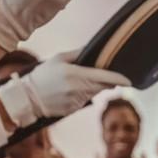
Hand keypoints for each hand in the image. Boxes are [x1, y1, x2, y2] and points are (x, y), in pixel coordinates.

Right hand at [0, 53, 129, 130]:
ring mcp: (76, 102)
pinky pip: (85, 101)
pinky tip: (72, 91)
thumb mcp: (58, 58)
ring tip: (79, 80)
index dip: (119, 79)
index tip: (129, 81)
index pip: (104, 78)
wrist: (27, 97)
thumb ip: (78, 53)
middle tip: (110, 77)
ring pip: (94, 94)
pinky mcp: (73, 110)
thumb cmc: (42, 75)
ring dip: (94, 88)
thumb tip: (94, 48)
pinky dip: (84, 95)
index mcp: (75, 75)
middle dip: (108, 82)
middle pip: (102, 87)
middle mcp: (78, 90)